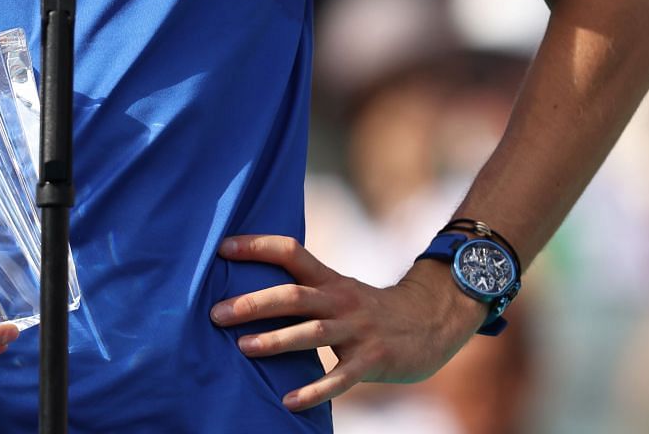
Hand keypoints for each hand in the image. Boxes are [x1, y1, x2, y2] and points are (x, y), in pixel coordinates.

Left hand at [211, 234, 487, 411]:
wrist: (432, 322)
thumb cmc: (371, 310)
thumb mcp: (340, 292)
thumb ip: (305, 293)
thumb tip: (250, 297)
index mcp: (330, 280)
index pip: (291, 252)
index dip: (257, 247)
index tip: (222, 248)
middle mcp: (342, 300)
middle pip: (294, 296)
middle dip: (254, 303)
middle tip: (217, 313)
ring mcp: (358, 330)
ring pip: (313, 333)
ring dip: (276, 340)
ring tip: (243, 347)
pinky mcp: (373, 360)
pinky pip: (340, 378)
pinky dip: (313, 390)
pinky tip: (288, 401)